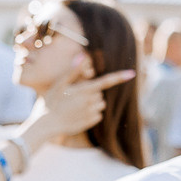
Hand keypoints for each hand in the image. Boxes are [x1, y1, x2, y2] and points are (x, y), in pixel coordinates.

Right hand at [21, 69, 138, 148]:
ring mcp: (92, 113)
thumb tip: (83, 55)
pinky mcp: (92, 121)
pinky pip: (97, 114)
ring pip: (100, 103)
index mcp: (85, 90)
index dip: (120, 77)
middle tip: (74, 95)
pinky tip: (77, 114)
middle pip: (100, 93)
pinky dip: (90, 113)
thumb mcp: (59, 84)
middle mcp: (91, 102)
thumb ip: (73, 70)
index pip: (106, 81)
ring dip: (92, 102)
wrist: (47, 124)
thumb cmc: (51, 101)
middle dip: (91, 92)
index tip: (132, 73)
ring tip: (75, 105)